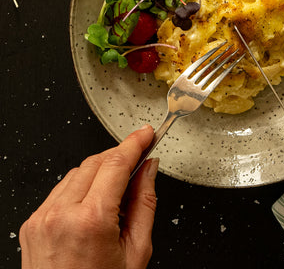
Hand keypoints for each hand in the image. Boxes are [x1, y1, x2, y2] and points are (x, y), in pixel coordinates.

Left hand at [19, 125, 157, 268]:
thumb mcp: (136, 250)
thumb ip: (145, 201)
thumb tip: (149, 168)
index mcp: (90, 221)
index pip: (116, 163)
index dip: (135, 143)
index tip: (147, 133)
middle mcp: (61, 214)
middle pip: (96, 161)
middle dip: (120, 154)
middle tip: (140, 157)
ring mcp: (42, 218)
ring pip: (78, 171)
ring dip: (101, 169)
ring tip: (117, 189)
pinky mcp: (33, 223)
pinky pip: (61, 188)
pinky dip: (81, 185)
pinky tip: (94, 200)